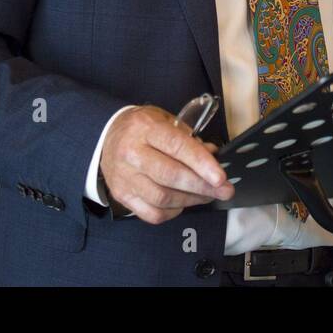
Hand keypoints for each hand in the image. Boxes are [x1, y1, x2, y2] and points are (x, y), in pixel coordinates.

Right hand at [99, 105, 233, 223]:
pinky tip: (183, 202)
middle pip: (170, 176)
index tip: (221, 177)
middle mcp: (131, 153)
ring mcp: (124, 177)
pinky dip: (173, 212)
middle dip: (202, 186)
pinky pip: (152, 214)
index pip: (177, 147)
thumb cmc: (143, 127)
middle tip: (225, 190)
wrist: (107, 136)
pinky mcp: (122, 196)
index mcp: (145, 129)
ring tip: (208, 195)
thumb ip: (189, 137)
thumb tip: (213, 154)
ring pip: (162, 198)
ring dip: (191, 199)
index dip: (201, 164)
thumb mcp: (166, 119)